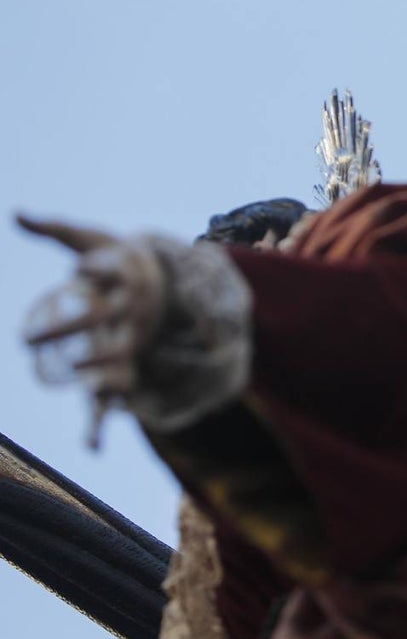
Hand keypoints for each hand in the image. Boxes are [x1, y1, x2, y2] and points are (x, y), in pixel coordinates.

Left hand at [18, 214, 166, 397]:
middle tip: (24, 338)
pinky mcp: (131, 350)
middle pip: (104, 317)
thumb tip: (14, 213)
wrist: (159, 280)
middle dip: (66, 329)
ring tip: (65, 367)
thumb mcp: (88, 239)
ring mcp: (135, 329)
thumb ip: (54, 228)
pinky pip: (123, 380)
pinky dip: (110, 399)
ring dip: (95, 364)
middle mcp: (133, 303)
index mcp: (126, 272)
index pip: (117, 271)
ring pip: (119, 351)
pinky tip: (92, 426)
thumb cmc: (113, 256)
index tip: (78, 267)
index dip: (99, 269)